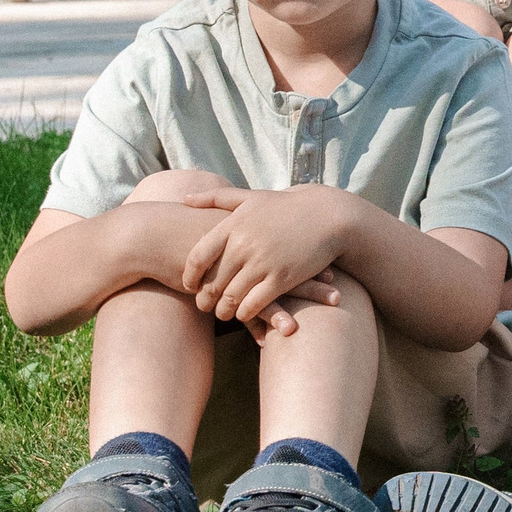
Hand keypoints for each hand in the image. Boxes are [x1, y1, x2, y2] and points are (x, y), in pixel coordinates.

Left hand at [177, 185, 358, 326]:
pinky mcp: (282, 278)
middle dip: (205, 299)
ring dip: (224, 310)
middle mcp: (245, 244)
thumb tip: (184, 199)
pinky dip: (246, 314)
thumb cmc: (287, 206)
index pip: (198, 257)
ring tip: (223, 313)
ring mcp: (264, 262)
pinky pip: (255, 304)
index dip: (190, 276)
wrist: (328, 215)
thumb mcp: (250, 197)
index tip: (190, 285)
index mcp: (233, 226)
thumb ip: (216, 197)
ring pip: (232, 297)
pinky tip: (245, 314)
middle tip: (204, 306)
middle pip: (213, 282)